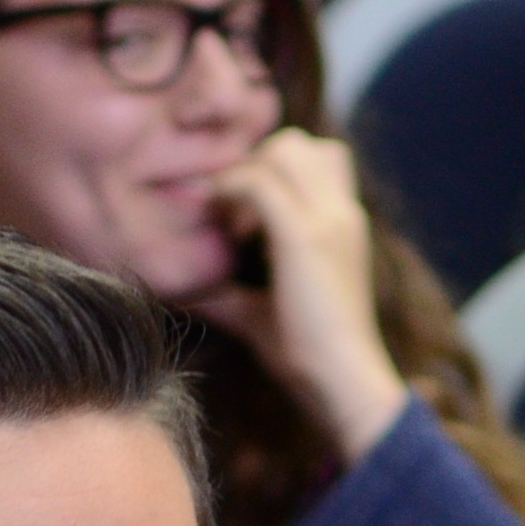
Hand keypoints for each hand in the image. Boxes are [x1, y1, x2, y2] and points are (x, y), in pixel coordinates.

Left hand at [182, 127, 411, 455]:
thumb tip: (181, 292)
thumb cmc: (308, 355)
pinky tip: (224, 232)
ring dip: (247, 174)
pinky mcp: (305, 236)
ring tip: (232, 223)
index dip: (269, 176)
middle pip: (298, 144)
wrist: (343, 382)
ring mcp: (328, 219)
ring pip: (283, 149)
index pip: (315, 159)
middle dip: (255, 166)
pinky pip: (259, 183)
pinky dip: (232, 194)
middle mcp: (342, 212)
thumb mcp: (262, 311)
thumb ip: (228, 294)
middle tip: (231, 217)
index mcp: (343, 224)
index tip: (239, 222)